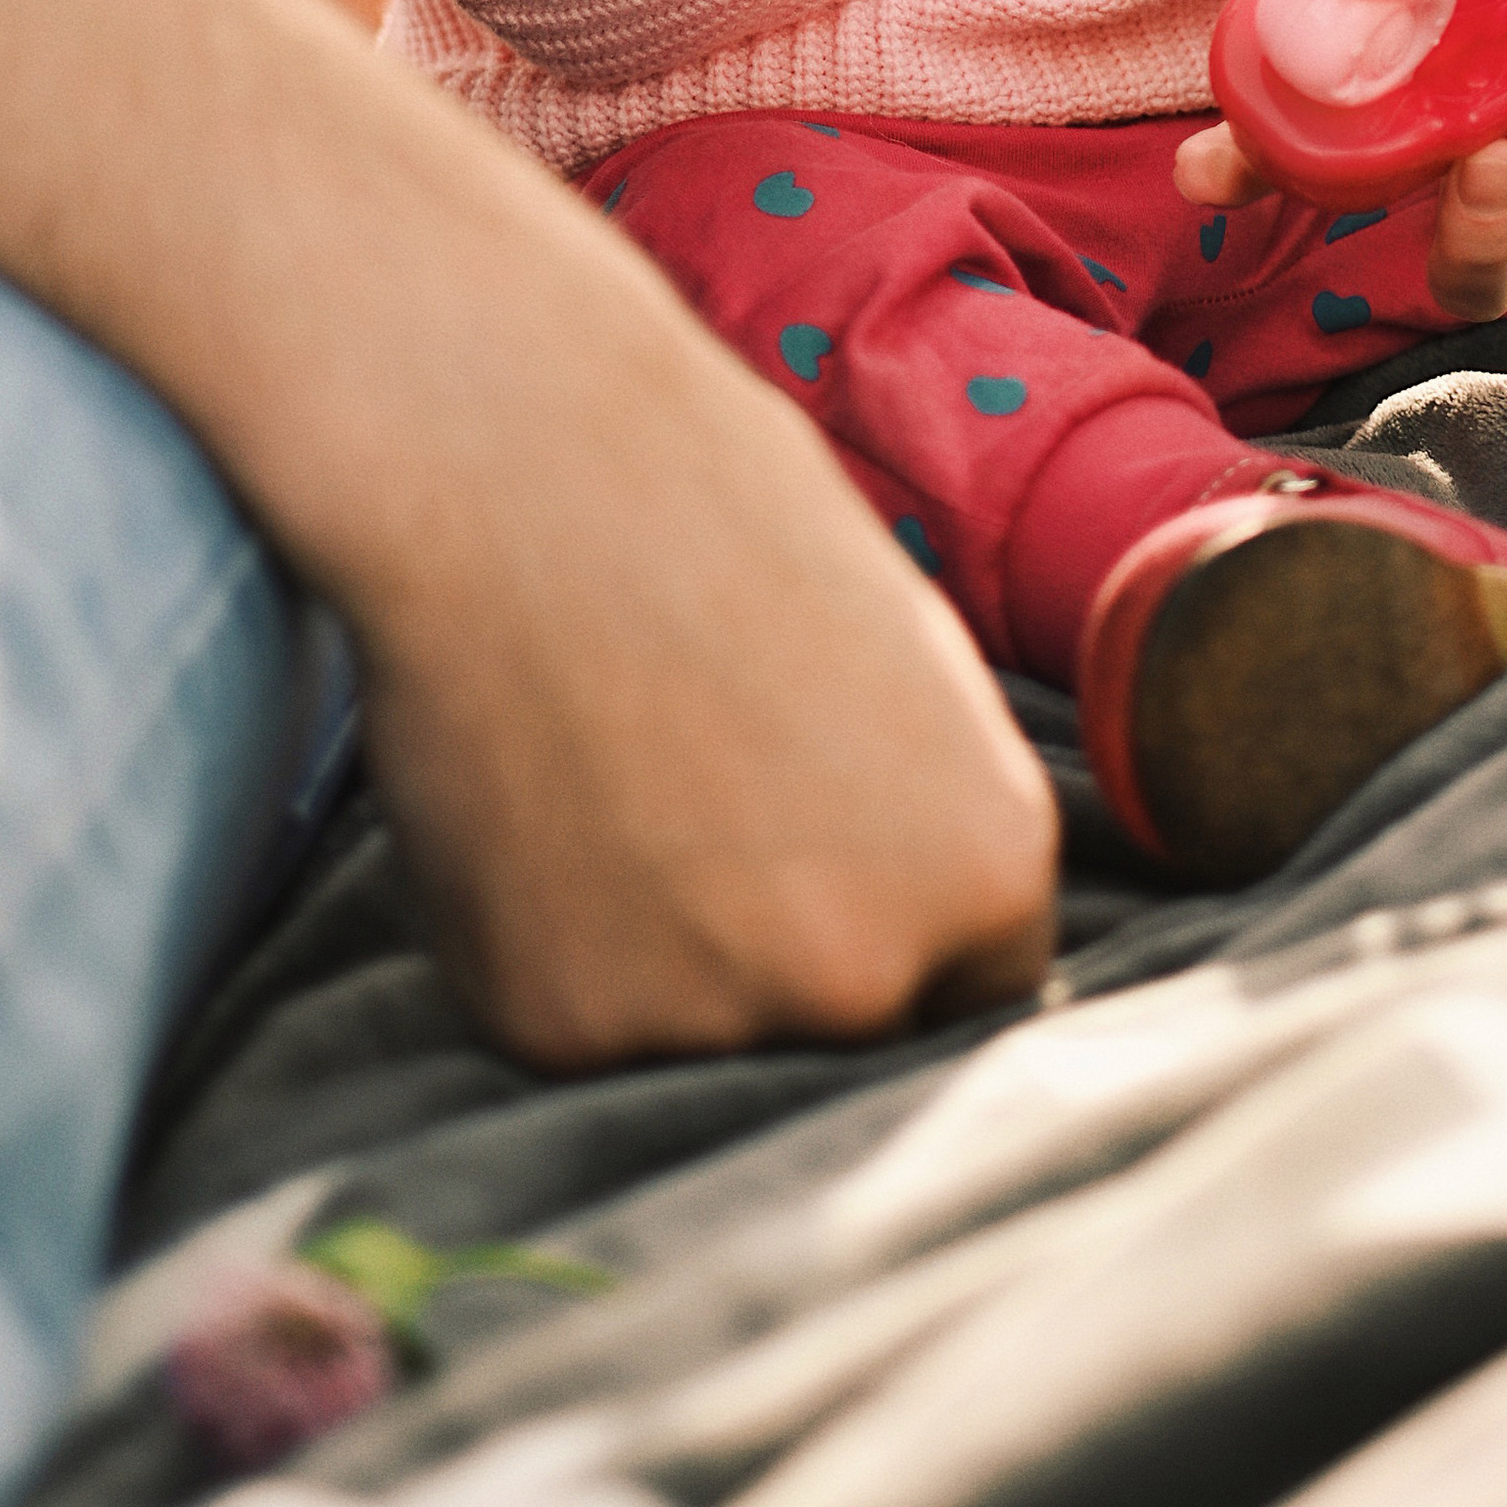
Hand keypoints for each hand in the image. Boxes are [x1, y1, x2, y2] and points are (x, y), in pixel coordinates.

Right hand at [358, 278, 1062, 1063]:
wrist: (518, 470)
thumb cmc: (719, 515)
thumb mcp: (909, 661)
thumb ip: (931, 819)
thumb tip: (926, 932)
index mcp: (988, 870)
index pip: (977, 985)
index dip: (902, 922)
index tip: (833, 855)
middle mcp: (868, 974)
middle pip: (850, 1032)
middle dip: (793, 951)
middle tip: (708, 800)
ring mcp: (708, 1018)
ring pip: (707, 1037)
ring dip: (670, 952)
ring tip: (617, 775)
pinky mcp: (559, 1031)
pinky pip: (580, 1023)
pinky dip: (556, 944)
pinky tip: (541, 806)